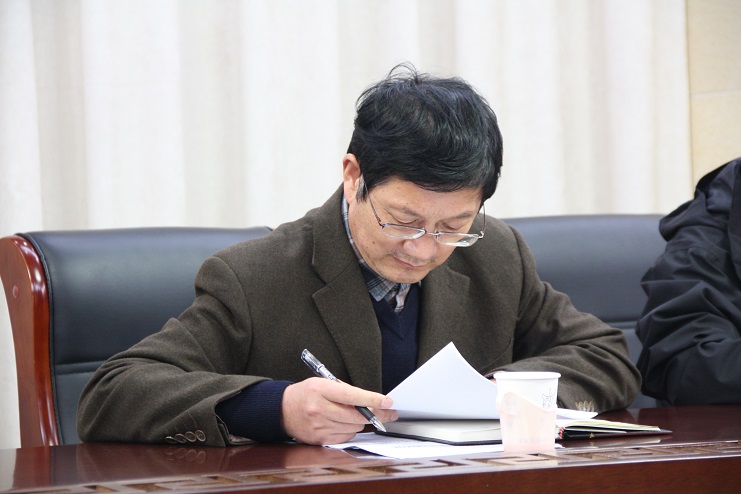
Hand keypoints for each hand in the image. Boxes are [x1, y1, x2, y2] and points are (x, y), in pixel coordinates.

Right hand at [281, 377, 396, 444]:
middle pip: (356, 416)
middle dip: (375, 414)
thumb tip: (370, 401)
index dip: (372, 399)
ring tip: (353, 414)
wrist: (283, 410)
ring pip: (354, 427)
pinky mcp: (320, 439)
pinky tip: (342, 423)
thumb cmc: (306, 394)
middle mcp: (319, 409)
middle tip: (387, 411)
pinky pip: (346, 437)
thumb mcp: (323, 383)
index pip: (352, 395)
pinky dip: (350, 430)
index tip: (388, 402)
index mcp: (321, 390)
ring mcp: (319, 426)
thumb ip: (345, 391)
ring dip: (360, 422)